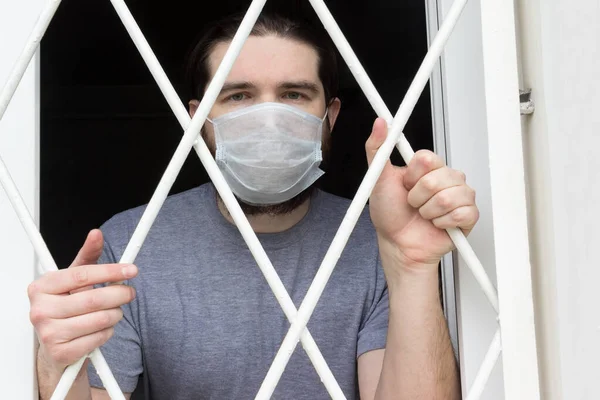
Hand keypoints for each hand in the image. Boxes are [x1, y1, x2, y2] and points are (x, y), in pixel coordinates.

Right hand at [28, 229, 137, 370]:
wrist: (55, 344)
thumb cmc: (65, 307)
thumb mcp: (73, 280)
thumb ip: (87, 257)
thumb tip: (96, 234)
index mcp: (42, 287)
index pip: (82, 275)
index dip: (111, 271)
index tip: (131, 270)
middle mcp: (41, 309)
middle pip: (94, 298)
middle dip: (120, 294)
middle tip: (130, 293)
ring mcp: (49, 333)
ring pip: (100, 319)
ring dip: (116, 314)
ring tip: (113, 312)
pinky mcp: (61, 352)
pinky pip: (99, 337)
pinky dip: (108, 332)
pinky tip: (101, 328)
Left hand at [365, 118, 478, 269]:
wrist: (398, 244)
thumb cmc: (389, 214)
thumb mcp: (378, 179)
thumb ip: (377, 149)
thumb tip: (380, 123)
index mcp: (427, 167)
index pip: (428, 158)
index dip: (413, 176)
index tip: (405, 184)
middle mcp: (446, 178)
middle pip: (439, 178)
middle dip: (418, 197)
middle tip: (413, 203)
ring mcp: (460, 195)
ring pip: (449, 197)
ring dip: (429, 212)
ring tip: (423, 215)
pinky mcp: (469, 215)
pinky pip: (462, 213)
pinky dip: (443, 223)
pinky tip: (437, 224)